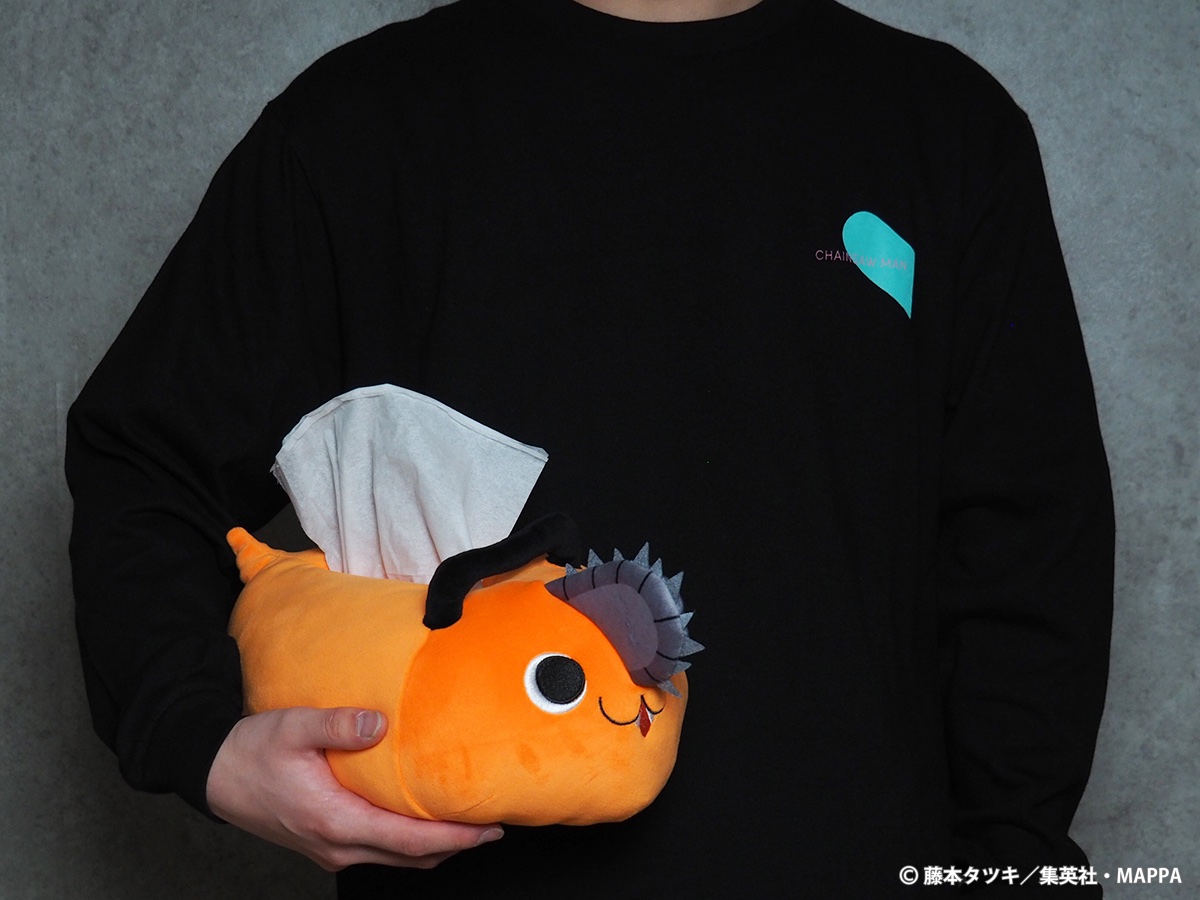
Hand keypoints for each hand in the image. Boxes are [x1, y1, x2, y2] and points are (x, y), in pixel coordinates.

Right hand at [206, 706, 503, 870]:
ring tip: (466, 824)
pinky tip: (422, 820)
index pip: (410, 840)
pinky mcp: (326, 844)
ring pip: (396, 858)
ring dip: (435, 847)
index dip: (454, 837)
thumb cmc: (252, 751)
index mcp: (335, 820)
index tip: (488, 828)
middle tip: (492, 826)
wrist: (213, 773)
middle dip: (456, 844)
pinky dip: (409, 842)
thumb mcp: (293, 727)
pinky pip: (379, 850)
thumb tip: (379, 724)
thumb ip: (338, 724)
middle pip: (411, 857)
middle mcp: (337, 845)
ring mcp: (331, 849)